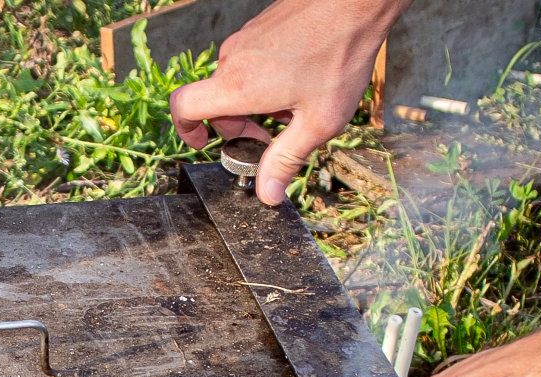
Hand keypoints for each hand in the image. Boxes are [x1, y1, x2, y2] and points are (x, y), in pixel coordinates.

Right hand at [168, 0, 406, 204]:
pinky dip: (265, 78)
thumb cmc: (339, 55)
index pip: (182, 108)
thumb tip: (267, 194)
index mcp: (238, 86)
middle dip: (237, 124)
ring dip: (255, 101)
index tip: (203, 143)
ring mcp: (246, 38)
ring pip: (236, 80)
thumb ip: (286, 160)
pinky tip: (300, 81)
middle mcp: (234, 59)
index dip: (185, 130)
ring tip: (292, 106)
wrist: (358, 2)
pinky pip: (251, 60)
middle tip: (267, 135)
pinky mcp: (261, 26)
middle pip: (215, 100)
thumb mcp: (317, 122)